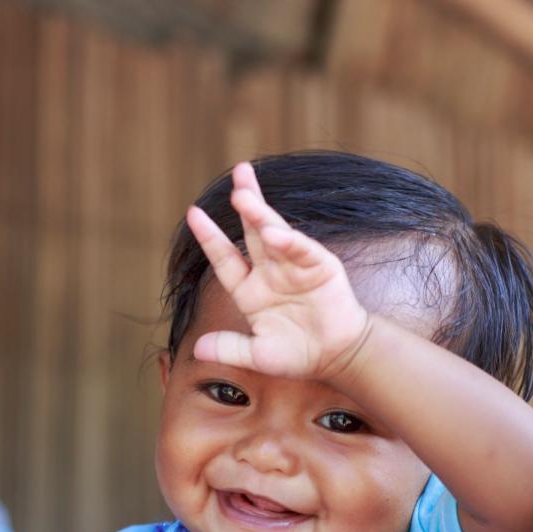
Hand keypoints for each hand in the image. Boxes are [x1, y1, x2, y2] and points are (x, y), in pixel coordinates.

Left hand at [185, 162, 370, 379]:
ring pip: (275, 233)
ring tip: (243, 194)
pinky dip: (288, 241)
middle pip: (252, 231)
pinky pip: (301, 250)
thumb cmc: (299, 354)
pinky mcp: (320, 267)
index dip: (210, 237)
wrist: (338, 356)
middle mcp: (270, 272)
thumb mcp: (260, 355)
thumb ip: (230, 349)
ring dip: (260, 213)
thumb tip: (198, 349)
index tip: (193, 213)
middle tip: (238, 173)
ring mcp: (295, 266)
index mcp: (250, 290)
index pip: (225, 258)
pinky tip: (273, 233)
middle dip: (246, 201)